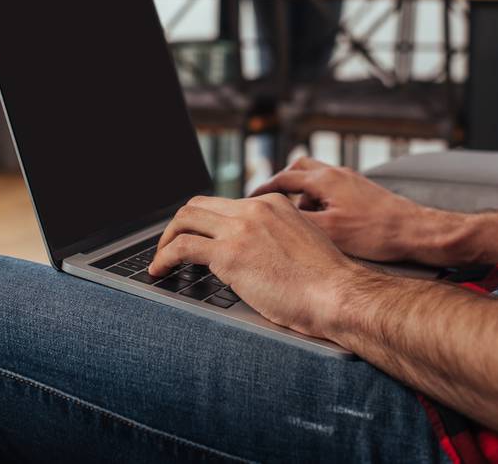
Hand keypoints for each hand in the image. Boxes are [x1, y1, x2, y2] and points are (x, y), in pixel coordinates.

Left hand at [148, 193, 351, 337]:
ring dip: (166, 239)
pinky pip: (183, 247)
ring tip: (160, 259)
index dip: (204, 220)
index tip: (196, 237)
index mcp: (273, 204)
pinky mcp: (229, 254)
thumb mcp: (302, 243)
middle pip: (199, 205)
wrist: (338, 293)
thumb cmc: (327, 282)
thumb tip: (258, 254)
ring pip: (186, 220)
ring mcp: (240, 228)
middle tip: (170, 247)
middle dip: (179, 225)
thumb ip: (277, 238)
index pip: (225, 203)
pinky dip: (164, 257)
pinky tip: (159, 270)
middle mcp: (254, 208)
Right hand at [252, 157, 432, 263]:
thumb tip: (273, 219)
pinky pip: (331, 188)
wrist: (414, 231)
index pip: (283, 178)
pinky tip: (324, 222)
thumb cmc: (376, 232)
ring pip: (316, 178)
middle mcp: (336, 173)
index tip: (250, 199)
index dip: (264, 190)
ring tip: (300, 219)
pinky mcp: (361, 190)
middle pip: (299, 169)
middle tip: (271, 201)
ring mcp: (350, 180)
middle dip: (282, 184)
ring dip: (303, 194)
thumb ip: (298, 221)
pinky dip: (320, 199)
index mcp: (324, 179)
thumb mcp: (329, 231)